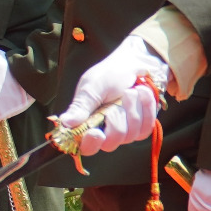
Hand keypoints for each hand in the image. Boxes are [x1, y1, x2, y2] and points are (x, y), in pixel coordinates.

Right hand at [58, 33, 173, 155]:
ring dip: (132, 109)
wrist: (138, 63)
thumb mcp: (92, 87)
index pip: (84, 146)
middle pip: (110, 144)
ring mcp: (125, 131)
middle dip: (116, 121)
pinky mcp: (142, 127)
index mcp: (86, 123)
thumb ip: (80, 106)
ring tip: (130, 91)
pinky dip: (145, 108)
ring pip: (130, 135)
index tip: (95, 132)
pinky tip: (142, 93)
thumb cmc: (110, 74)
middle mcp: (105, 131)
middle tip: (117, 101)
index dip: (89, 144)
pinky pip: (145, 127)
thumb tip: (65, 123)